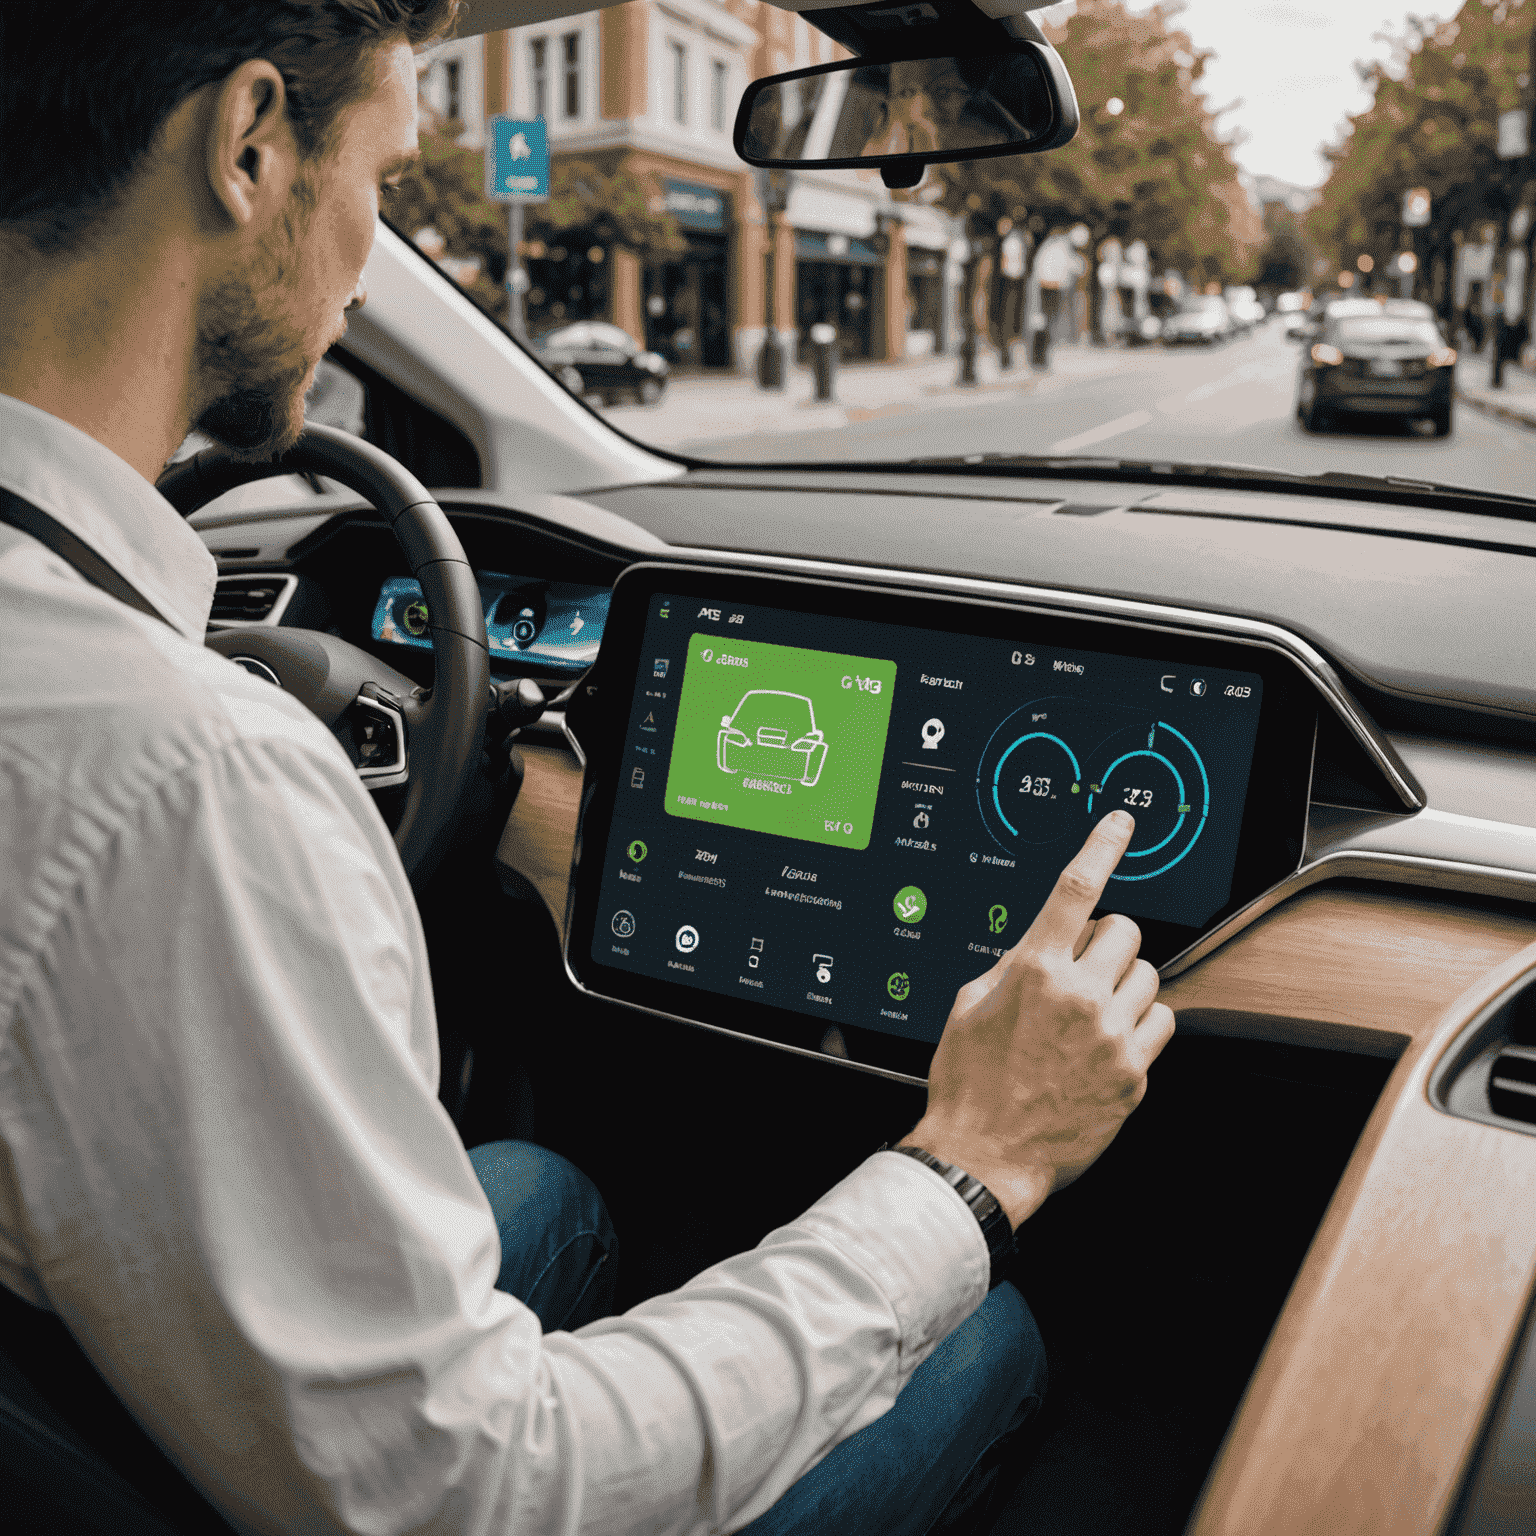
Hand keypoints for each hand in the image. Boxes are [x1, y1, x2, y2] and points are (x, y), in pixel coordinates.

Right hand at [900, 810, 1175, 1230]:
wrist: (984, 1156)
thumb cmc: (969, 1085)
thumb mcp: (969, 1007)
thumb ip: (1011, 965)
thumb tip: (1042, 942)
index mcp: (1033, 971)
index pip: (1076, 889)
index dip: (1103, 846)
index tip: (1121, 824)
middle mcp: (1078, 996)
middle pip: (1125, 930)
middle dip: (1105, 941)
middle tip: (1082, 968)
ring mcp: (1111, 1035)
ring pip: (1148, 975)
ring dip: (1125, 983)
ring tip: (1093, 1013)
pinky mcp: (1133, 1073)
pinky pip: (1162, 1022)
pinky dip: (1141, 1023)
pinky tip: (1110, 1041)